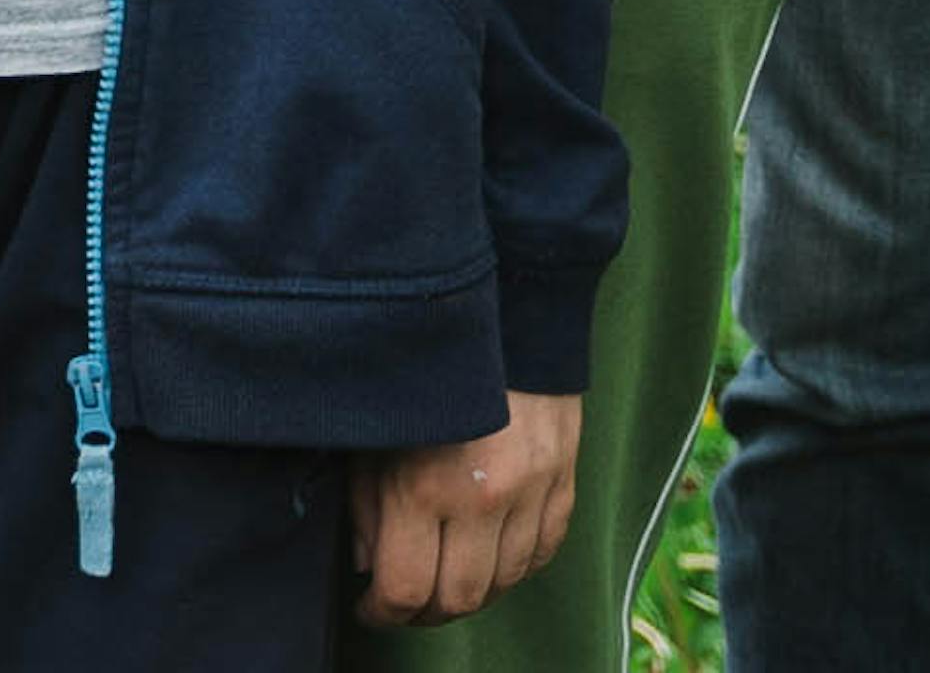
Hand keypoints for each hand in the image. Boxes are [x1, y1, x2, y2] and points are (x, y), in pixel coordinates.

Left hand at [360, 388, 587, 620]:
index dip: (382, 613)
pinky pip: (543, 555)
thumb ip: (366, 506)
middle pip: (459, 599)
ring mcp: (531, 494)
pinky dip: (515, 568)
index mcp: (424, 487)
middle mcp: (483, 500)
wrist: (502, 314)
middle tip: (407, 603)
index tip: (372, 608)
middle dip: (426, 613)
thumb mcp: (373, 434)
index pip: (406, 590)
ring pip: (504, 583)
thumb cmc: (421, 373)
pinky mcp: (564, 484)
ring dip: (472, 593)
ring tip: (446, 578)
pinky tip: (489, 556)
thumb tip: (368, 566)